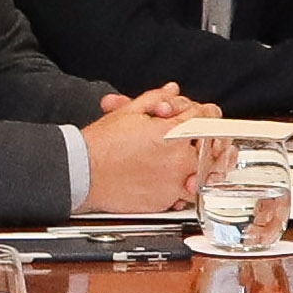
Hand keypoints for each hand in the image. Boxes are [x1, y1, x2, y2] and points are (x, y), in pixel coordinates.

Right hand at [76, 88, 202, 214]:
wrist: (83, 173)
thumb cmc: (101, 146)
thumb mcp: (129, 112)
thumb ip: (157, 98)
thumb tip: (170, 91)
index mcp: (173, 133)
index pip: (205, 117)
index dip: (204, 113)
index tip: (201, 116)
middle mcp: (178, 159)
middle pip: (210, 147)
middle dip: (205, 139)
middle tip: (197, 138)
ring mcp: (173, 183)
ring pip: (202, 174)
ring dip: (199, 166)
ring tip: (185, 161)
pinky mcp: (165, 201)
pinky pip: (185, 194)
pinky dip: (182, 186)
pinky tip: (171, 178)